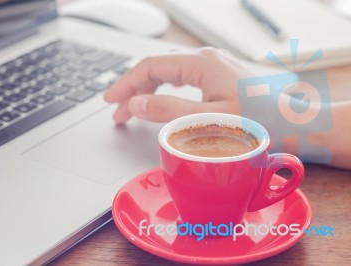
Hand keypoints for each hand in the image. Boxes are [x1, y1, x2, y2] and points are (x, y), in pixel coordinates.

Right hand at [104, 47, 255, 122]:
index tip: (110, 102)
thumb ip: (168, 110)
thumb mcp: (207, 120)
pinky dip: (165, 88)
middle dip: (134, 88)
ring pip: (169, 71)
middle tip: (119, 111)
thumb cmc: (258, 123)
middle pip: (157, 67)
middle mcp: (206, 59)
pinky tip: (160, 96)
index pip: (150, 68)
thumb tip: (136, 103)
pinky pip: (183, 76)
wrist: (293, 123)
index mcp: (201, 64)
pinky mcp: (219, 76)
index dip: (126, 85)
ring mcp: (214, 65)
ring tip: (134, 107)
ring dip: (148, 88)